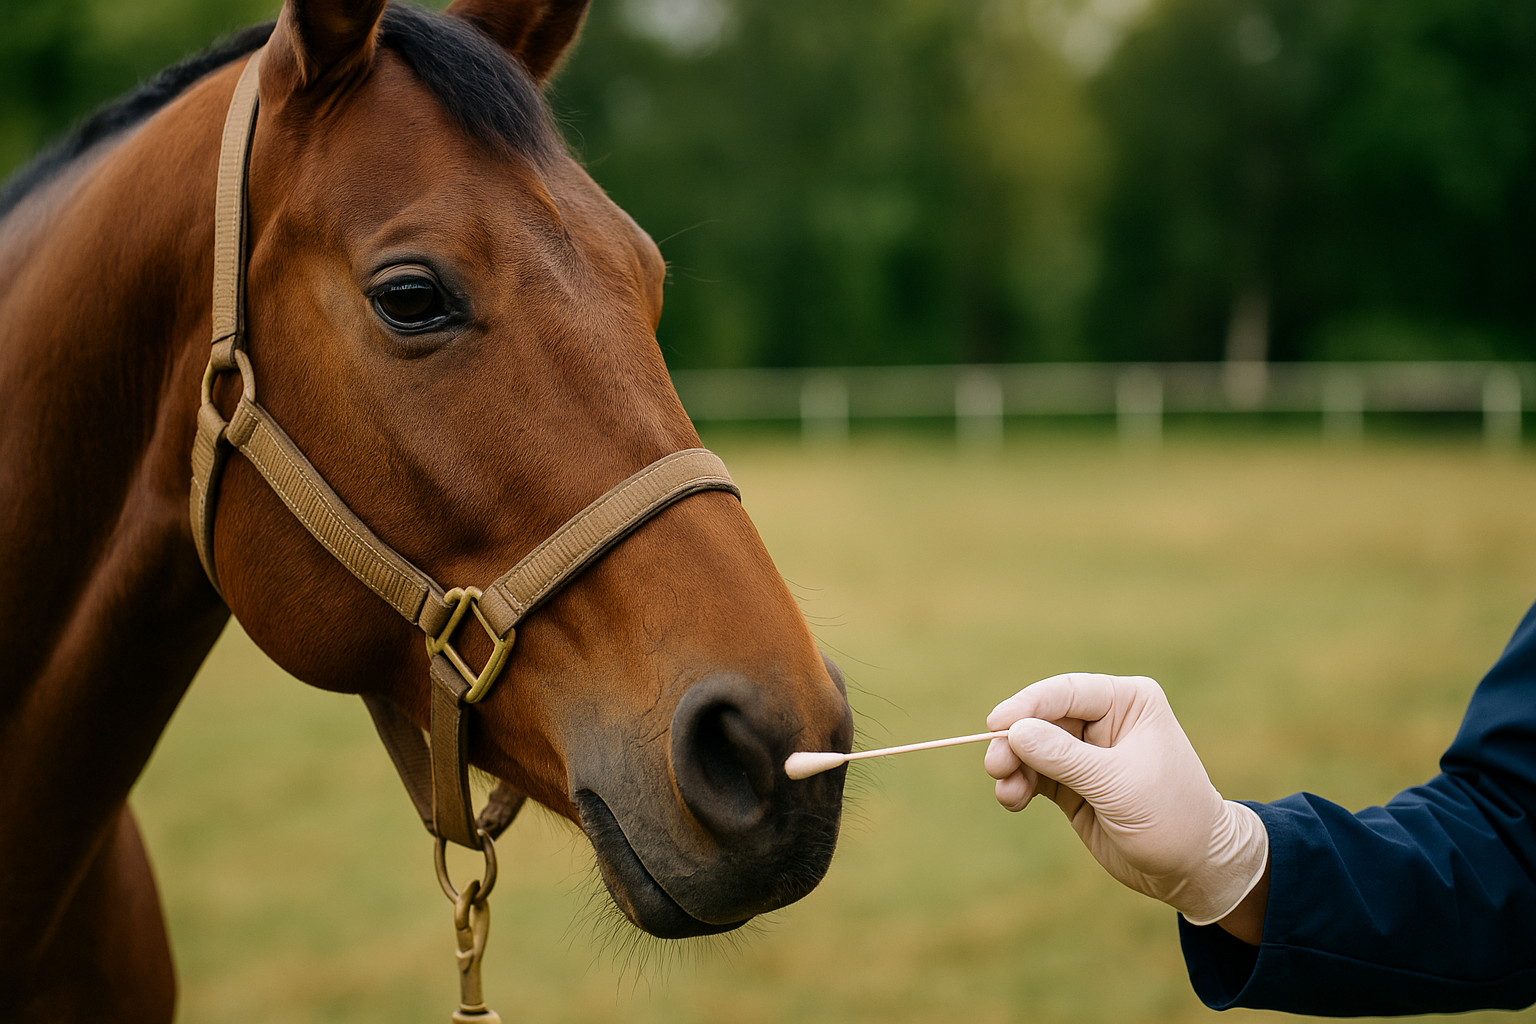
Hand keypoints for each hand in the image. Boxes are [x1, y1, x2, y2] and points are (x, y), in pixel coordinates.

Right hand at [984, 673, 1267, 926]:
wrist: (1193, 868)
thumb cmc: (1170, 816)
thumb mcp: (1116, 784)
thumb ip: (1064, 756)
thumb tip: (1014, 731)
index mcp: (1128, 702)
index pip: (1067, 691)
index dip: (1027, 706)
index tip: (995, 726)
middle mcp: (1105, 720)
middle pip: (1043, 719)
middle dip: (1015, 742)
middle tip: (995, 767)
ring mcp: (1087, 753)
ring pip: (1033, 747)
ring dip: (1013, 766)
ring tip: (1007, 793)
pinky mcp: (1074, 783)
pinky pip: (1035, 774)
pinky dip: (1019, 784)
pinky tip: (1013, 800)